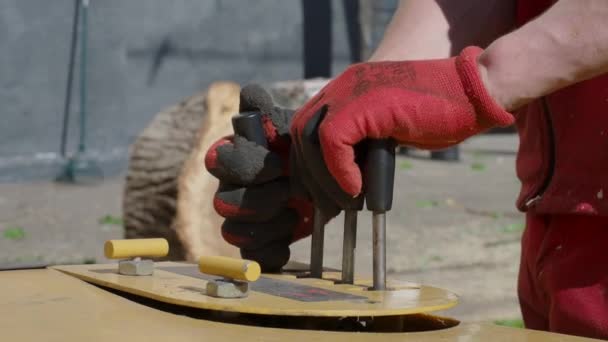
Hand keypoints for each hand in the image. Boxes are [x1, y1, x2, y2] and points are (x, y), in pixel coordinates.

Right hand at [205, 85, 312, 271]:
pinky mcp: (257, 243)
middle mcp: (229, 188)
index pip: (218, 161)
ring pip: (234, 232)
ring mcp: (240, 218)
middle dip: (260, 200)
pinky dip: (271, 252)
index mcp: (231, 157)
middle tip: (291, 191)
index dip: (246, 166)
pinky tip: (289, 242)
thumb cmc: (303, 149)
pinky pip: (250, 256)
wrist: (327, 177)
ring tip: (295, 214)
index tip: (280, 164)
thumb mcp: (290, 126)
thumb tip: (251, 94)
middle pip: (223, 203)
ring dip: (268, 225)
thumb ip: (267, 111)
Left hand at [291, 46, 513, 199]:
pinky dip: (340, 170)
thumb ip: (362, 147)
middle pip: (302, 133)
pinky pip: (334, 140)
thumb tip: (343, 181)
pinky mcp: (365, 102)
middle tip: (326, 206)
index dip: (308, 165)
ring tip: (345, 203)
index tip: (317, 195)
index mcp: (346, 90)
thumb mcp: (388, 133)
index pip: (306, 129)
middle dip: (309, 175)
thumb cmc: (438, 115)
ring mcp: (352, 89)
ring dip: (324, 177)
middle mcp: (342, 85)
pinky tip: (357, 189)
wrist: (473, 92)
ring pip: (312, 138)